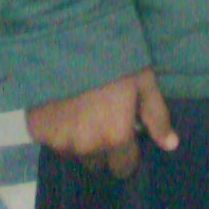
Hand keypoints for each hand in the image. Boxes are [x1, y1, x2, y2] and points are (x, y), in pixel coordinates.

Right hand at [26, 67, 178, 178]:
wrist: (69, 40)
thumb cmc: (115, 60)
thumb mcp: (144, 83)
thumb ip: (157, 117)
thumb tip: (171, 145)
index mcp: (115, 138)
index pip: (123, 168)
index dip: (127, 155)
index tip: (126, 137)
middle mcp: (86, 147)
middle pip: (98, 162)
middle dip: (103, 147)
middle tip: (103, 119)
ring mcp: (59, 141)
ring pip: (74, 152)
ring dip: (80, 140)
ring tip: (83, 111)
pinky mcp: (37, 132)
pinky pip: (52, 140)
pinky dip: (58, 129)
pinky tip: (63, 107)